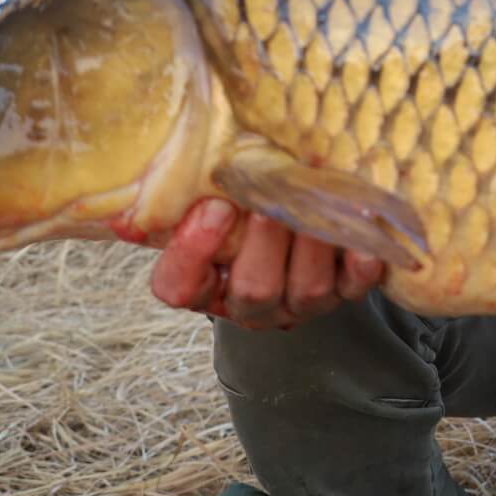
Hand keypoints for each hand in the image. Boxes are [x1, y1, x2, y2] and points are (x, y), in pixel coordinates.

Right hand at [149, 198, 384, 329]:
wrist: (290, 218)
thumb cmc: (235, 204)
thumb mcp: (198, 195)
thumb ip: (173, 192)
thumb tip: (131, 196)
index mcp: (202, 283)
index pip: (179, 286)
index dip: (193, 252)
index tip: (211, 207)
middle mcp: (249, 302)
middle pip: (254, 291)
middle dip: (263, 245)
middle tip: (268, 202)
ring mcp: (300, 301)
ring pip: (307, 290)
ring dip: (312, 245)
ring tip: (315, 201)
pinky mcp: (344, 291)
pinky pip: (354, 286)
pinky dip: (361, 264)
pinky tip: (364, 238)